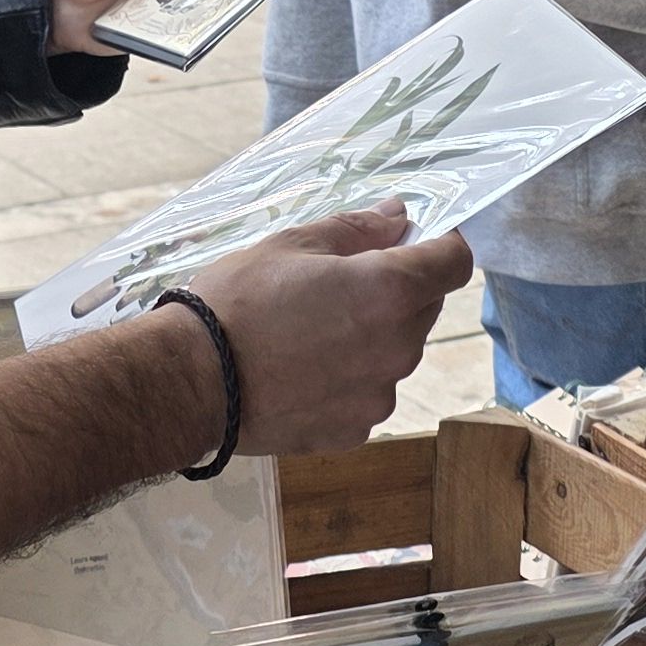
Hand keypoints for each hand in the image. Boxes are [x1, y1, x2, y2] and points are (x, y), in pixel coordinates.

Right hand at [177, 203, 470, 454]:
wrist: (191, 382)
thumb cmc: (237, 302)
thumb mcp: (292, 244)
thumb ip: (357, 228)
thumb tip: (398, 216)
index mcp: (389, 290)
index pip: (454, 262)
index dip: (440, 245)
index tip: (415, 240)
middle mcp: (398, 347)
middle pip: (424, 307)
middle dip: (397, 289)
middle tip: (338, 283)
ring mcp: (379, 395)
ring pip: (396, 352)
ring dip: (372, 336)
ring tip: (309, 331)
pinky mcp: (355, 429)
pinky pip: (368, 392)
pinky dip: (348, 378)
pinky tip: (301, 369)